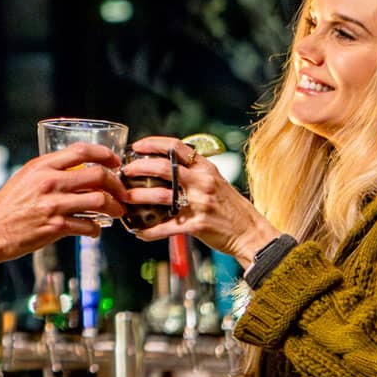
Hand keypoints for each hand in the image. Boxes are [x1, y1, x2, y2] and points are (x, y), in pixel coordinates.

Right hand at [0, 143, 129, 263]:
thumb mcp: (25, 178)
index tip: (114, 162)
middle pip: (98, 175)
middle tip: (122, 192)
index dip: (104, 154)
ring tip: (116, 211)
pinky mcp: (56, 227)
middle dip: (117, 184)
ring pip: (99, 201)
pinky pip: (88, 225)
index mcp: (42, 166)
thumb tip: (77, 171)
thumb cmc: (7, 206)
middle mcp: (49, 182)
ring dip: (114, 207)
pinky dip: (96, 229)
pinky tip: (94, 230)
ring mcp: (54, 205)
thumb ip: (49, 171)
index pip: (82, 151)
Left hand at [121, 136, 280, 266]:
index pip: (177, 147)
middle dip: (138, 167)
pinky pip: (166, 227)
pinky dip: (149, 231)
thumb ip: (196, 173)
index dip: (153, 143)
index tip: (136, 146)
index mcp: (207, 168)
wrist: (252, 233)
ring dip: (138, 196)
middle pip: (163, 168)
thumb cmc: (231, 208)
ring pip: (160, 195)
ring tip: (125, 198)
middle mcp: (203, 182)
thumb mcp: (217, 181)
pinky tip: (138, 232)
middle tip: (124, 171)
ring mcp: (200, 203)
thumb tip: (168, 166)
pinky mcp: (197, 225)